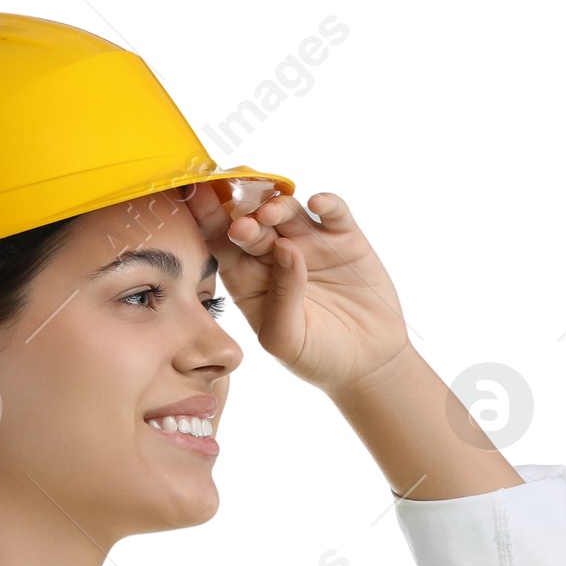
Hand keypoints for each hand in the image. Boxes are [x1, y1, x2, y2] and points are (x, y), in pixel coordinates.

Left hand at [184, 183, 412, 396]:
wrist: (367, 364)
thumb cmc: (316, 356)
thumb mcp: (285, 339)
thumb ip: (280, 298)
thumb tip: (286, 248)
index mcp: (248, 278)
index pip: (222, 244)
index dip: (209, 221)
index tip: (198, 200)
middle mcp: (274, 254)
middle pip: (253, 222)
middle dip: (243, 216)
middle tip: (240, 224)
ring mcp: (309, 243)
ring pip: (288, 210)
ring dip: (277, 206)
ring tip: (271, 213)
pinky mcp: (344, 239)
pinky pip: (334, 212)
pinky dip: (327, 202)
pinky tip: (317, 203)